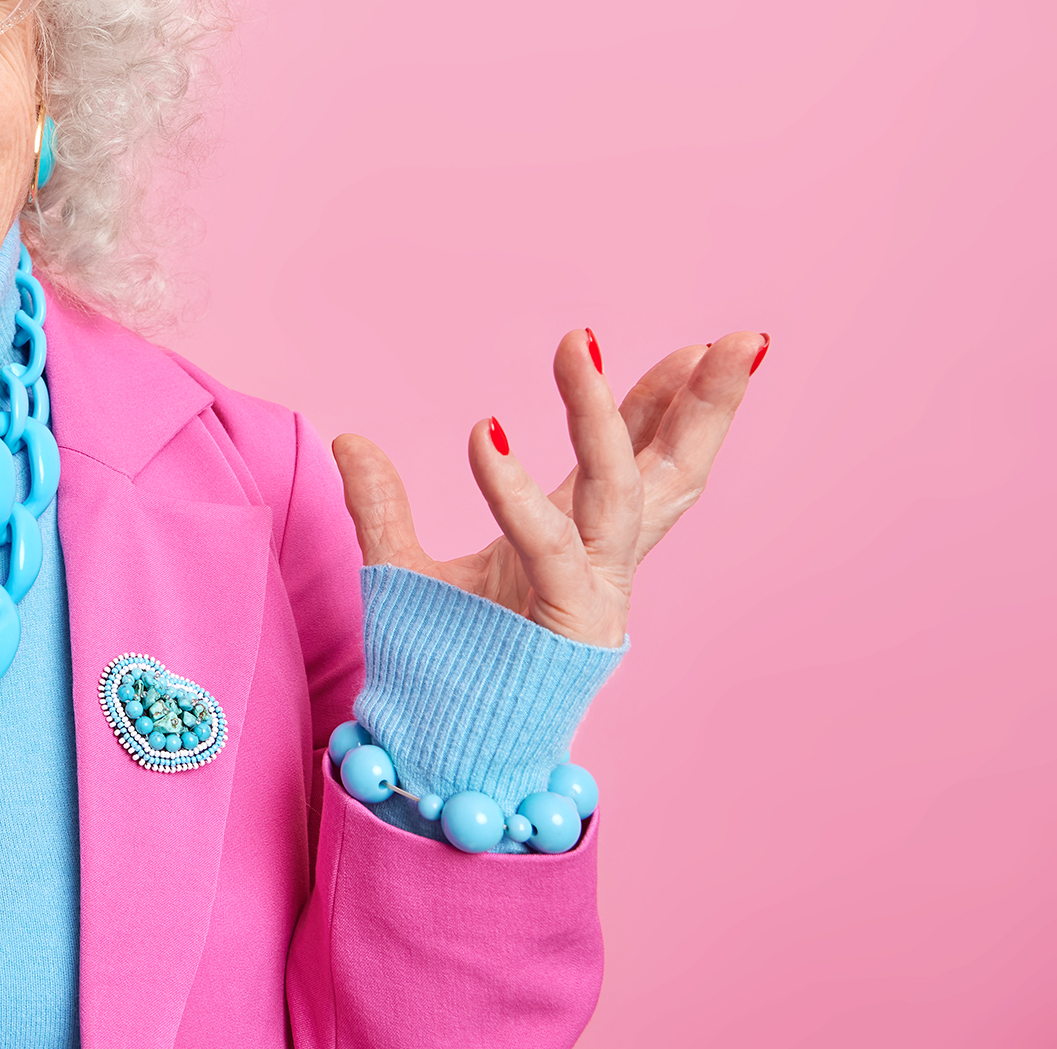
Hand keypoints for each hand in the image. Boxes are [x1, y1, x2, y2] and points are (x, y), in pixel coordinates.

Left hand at [331, 330, 765, 647]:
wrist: (440, 755)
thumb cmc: (441, 668)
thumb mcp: (404, 569)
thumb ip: (382, 504)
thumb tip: (348, 439)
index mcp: (580, 538)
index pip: (638, 454)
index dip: (666, 401)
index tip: (697, 346)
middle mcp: (602, 558)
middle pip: (673, 470)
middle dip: (713, 405)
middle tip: (745, 338)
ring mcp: (594, 589)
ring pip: (622, 488)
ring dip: (609, 411)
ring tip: (580, 340)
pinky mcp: (568, 621)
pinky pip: (548, 543)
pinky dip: (516, 489)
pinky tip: (487, 434)